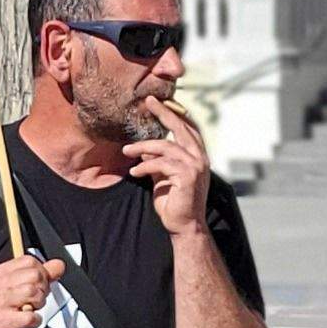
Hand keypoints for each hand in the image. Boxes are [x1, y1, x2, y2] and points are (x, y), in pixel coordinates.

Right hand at [0, 254, 65, 327]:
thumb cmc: (1, 310)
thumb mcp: (15, 287)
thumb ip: (39, 275)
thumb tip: (58, 265)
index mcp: (0, 274)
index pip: (29, 261)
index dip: (41, 272)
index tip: (38, 284)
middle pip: (34, 276)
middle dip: (42, 289)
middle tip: (35, 299)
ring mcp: (0, 303)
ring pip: (33, 293)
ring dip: (39, 304)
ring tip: (30, 309)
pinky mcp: (5, 321)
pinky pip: (31, 316)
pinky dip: (35, 320)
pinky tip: (28, 321)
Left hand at [124, 97, 213, 234]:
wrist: (184, 226)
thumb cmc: (174, 202)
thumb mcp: (163, 177)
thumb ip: (157, 162)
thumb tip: (144, 151)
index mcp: (197, 156)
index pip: (188, 128)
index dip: (175, 113)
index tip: (160, 102)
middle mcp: (200, 158)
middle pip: (181, 128)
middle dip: (164, 112)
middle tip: (149, 101)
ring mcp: (196, 166)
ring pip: (166, 146)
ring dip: (143, 147)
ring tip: (126, 150)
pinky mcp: (188, 176)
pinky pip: (162, 164)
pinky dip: (145, 166)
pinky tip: (134, 171)